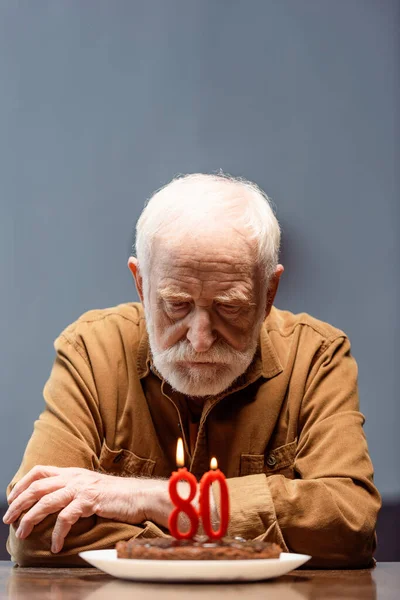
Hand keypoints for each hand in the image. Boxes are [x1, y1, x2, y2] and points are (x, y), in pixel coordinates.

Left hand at [3, 465, 146, 552]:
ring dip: (30, 519)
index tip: (12, 498)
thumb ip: (73, 488)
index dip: (22, 484)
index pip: (39, 471)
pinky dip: (57, 533)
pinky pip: (66, 518)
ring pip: (46, 501)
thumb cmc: (117, 494)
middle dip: (19, 503)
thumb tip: (55, 500)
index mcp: (72, 472)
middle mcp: (74, 477)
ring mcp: (82, 488)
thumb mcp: (91, 485)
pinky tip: (56, 545)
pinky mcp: (90, 501)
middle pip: (37, 487)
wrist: (140, 495)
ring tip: (23, 533)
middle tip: (9, 519)